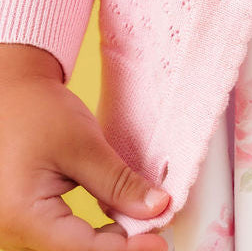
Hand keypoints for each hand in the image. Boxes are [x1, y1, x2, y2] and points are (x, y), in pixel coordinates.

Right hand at [0, 43, 170, 250]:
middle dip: (119, 245)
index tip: (161, 243)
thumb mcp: (83, 145)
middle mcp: (16, 229)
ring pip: (71, 245)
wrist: (10, 92)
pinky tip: (119, 217)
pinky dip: (94, 229)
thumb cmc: (37, 112)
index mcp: (24, 216)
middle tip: (157, 230)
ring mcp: (20, 224)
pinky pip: (64, 233)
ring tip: (143, 222)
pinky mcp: (29, 216)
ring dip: (108, 239)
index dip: (125, 250)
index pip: (82, 249)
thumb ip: (118, 182)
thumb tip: (156, 208)